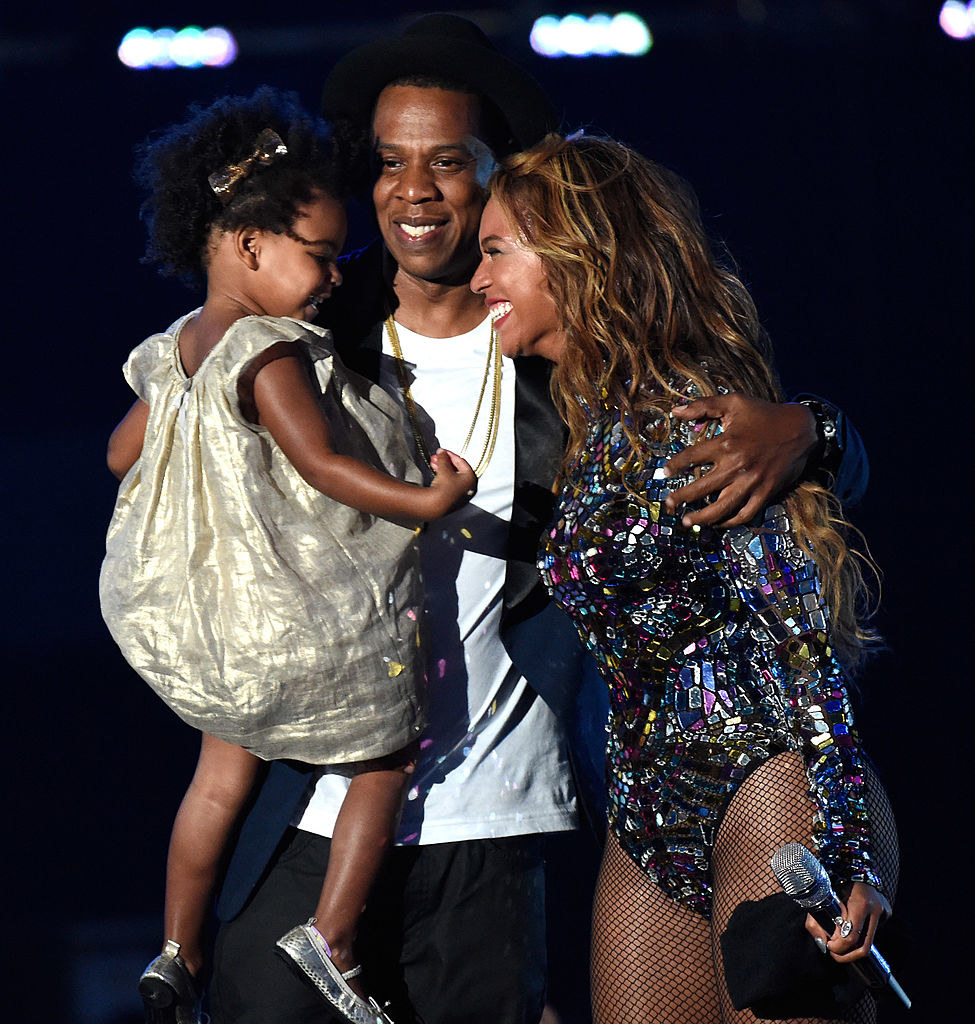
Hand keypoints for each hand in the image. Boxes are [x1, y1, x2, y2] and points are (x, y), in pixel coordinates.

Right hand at [427, 448, 476, 516]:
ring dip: (443, 469)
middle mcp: (469, 487)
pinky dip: (444, 477)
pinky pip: (450, 484)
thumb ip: (443, 457)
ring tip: (433, 464)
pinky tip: (436, 473)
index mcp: (471, 478)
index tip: (442, 451)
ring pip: (452, 477)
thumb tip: (441, 452)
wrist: (436, 504)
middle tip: (437, 457)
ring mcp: (462, 494)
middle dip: (445, 462)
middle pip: (457, 470)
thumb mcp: (444, 467)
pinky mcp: (454, 500)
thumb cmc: (444, 486)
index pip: (461, 462)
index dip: (450, 455)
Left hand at [663, 394, 816, 526]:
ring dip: (702, 518)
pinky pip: (746, 514)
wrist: (802, 429)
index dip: (675, 465)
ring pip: (722, 508)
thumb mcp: (734, 402)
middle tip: (669, 504)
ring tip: (688, 522)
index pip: (692, 457)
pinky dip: (731, 521)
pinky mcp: (766, 493)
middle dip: (682, 498)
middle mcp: (737, 466)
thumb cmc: (765, 414)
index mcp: (726, 443)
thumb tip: (675, 411)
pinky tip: (719, 523)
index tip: (664, 472)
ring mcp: (752, 482)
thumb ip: (704, 405)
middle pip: (702, 488)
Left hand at [805, 881, 891, 963]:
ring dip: (854, 946)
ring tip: (841, 944)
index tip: (829, 947)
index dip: (839, 947)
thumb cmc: (836, 878)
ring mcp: (884, 911)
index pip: (851, 937)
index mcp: (860, 904)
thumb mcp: (825, 896)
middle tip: (835, 955)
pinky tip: (854, 921)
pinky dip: (862, 931)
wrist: (854, 863)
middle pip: (864, 947)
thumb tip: (824, 942)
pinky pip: (873, 929)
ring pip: (869, 941)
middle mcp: (876, 909)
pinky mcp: (887, 912)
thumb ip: (821, 919)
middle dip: (848, 956)